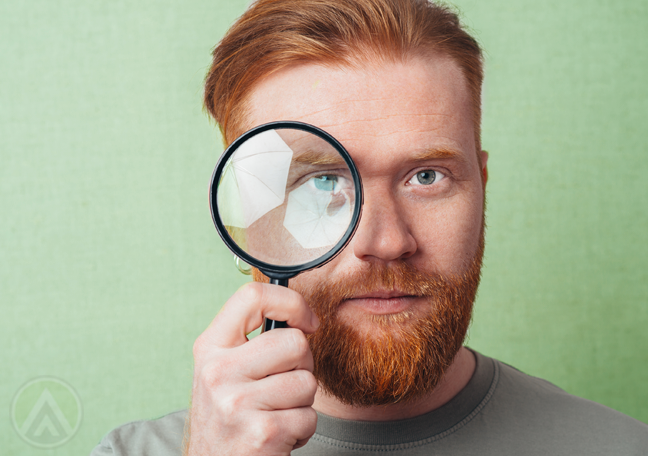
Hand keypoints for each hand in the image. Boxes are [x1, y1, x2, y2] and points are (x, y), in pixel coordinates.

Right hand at [186, 282, 319, 455]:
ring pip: (307, 382)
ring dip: (302, 402)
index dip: (291, 302)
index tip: (307, 321)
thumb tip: (300, 314)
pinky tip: (277, 435)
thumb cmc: (227, 418)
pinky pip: (309, 417)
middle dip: (303, 365)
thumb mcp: (223, 371)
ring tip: (276, 413)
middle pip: (295, 342)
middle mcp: (217, 372)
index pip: (252, 296)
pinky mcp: (261, 433)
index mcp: (210, 348)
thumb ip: (251, 340)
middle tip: (285, 385)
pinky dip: (302, 430)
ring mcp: (237, 403)